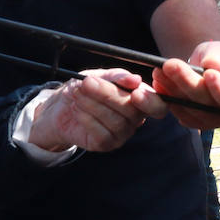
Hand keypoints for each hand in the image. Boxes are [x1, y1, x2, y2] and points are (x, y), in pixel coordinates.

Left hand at [28, 68, 166, 152]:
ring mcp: (122, 133)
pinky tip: (76, 108)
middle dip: (108, 94)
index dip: (150, 102)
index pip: (158, 106)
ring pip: (116, 122)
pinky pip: (102, 133)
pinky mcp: (106, 144)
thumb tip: (135, 80)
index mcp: (141, 99)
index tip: (135, 93)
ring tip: (77, 93)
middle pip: (132, 111)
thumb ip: (118, 76)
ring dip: (93, 104)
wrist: (61, 104)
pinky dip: (87, 118)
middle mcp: (135, 118)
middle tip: (87, 83)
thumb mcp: (100, 75)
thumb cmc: (86, 87)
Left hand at [151, 40, 219, 128]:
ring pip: (190, 108)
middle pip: (207, 104)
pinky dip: (167, 97)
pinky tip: (159, 82)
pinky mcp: (194, 121)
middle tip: (170, 65)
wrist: (212, 68)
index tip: (208, 74)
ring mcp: (211, 121)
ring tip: (159, 70)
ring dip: (172, 89)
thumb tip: (211, 65)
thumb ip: (219, 57)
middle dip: (187, 82)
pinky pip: (179, 112)